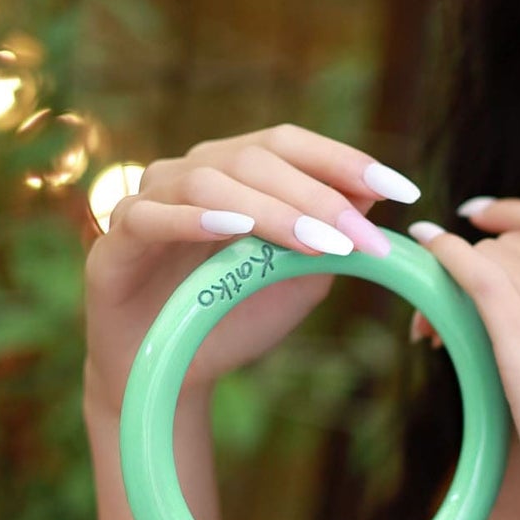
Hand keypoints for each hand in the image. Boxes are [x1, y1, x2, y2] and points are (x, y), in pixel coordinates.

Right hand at [83, 123, 419, 415]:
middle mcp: (190, 171)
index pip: (292, 145)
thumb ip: (326, 239)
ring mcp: (148, 200)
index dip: (347, 161)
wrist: (165, 374)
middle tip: (365, 238)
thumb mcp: (295, 279)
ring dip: (272, 210)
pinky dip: (195, 217)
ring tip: (319, 243)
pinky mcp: (115, 241)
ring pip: (210, 179)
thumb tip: (373, 199)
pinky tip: (234, 229)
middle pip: (258, 158)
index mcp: (235, 170)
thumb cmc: (230, 317)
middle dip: (320, 196)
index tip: (403, 191)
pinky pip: (152, 215)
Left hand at [407, 199, 519, 519]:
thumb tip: (509, 298)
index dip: (514, 216)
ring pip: (495, 261)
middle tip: (439, 313)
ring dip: (452, 283)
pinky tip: (426, 253)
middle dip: (474, 264)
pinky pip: (481, 278)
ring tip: (434, 333)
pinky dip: (447, 258)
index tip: (479, 219)